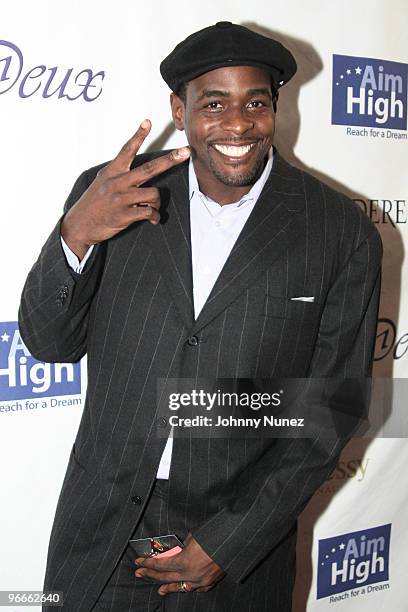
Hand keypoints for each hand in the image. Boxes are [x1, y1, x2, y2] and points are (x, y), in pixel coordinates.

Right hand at [61, 119, 189, 258]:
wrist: (79, 224)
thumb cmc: (93, 203)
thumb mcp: (101, 182)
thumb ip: (118, 175)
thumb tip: (136, 174)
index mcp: (112, 172)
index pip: (127, 150)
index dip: (138, 136)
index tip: (148, 122)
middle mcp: (118, 182)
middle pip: (149, 168)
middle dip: (170, 160)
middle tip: (186, 152)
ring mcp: (122, 198)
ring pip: (153, 194)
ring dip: (157, 203)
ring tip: (153, 208)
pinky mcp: (125, 214)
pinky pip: (149, 212)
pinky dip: (155, 216)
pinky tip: (153, 219)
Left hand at [134, 533, 224, 594]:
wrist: (234, 542)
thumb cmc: (213, 536)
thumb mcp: (193, 537)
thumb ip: (182, 546)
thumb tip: (175, 549)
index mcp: (184, 561)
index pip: (160, 564)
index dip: (147, 563)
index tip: (138, 562)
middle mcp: (190, 574)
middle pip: (166, 577)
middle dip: (151, 575)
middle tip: (139, 574)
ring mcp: (200, 581)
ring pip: (180, 587)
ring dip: (168, 587)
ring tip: (159, 590)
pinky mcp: (210, 582)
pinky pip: (194, 588)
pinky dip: (186, 588)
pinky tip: (182, 588)